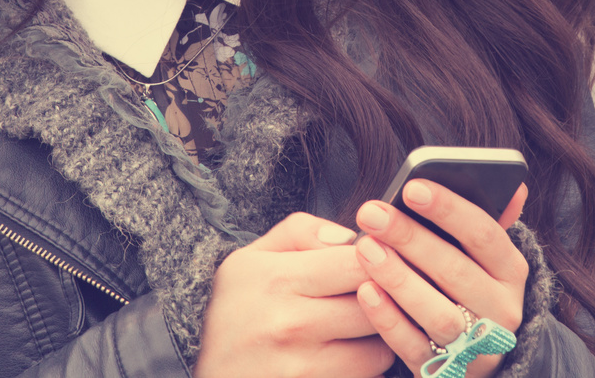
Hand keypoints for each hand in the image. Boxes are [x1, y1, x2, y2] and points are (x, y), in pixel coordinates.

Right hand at [194, 212, 395, 377]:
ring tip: (358, 328)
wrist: (212, 376)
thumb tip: (349, 236)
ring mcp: (305, 368)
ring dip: (378, 338)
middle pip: (375, 305)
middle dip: (382, 297)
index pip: (356, 263)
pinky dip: (365, 368)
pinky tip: (346, 354)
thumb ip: (301, 232)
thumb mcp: (250, 259)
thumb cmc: (233, 315)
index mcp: (278, 280)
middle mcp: (292, 325)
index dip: (376, 258)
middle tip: (374, 293)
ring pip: (379, 349)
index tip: (375, 260)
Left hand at [352, 181, 529, 376]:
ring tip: (365, 249)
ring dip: (399, 279)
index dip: (448, 209)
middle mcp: (501, 309)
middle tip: (371, 213)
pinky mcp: (448, 371)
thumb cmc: (467, 280)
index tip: (411, 187)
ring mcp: (476, 345)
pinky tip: (366, 292)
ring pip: (438, 313)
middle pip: (455, 271)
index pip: (485, 234)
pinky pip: (415, 347)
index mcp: (511, 270)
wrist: (476, 350)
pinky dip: (389, 320)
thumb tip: (516, 187)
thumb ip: (490, 217)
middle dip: (410, 238)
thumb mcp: (483, 253)